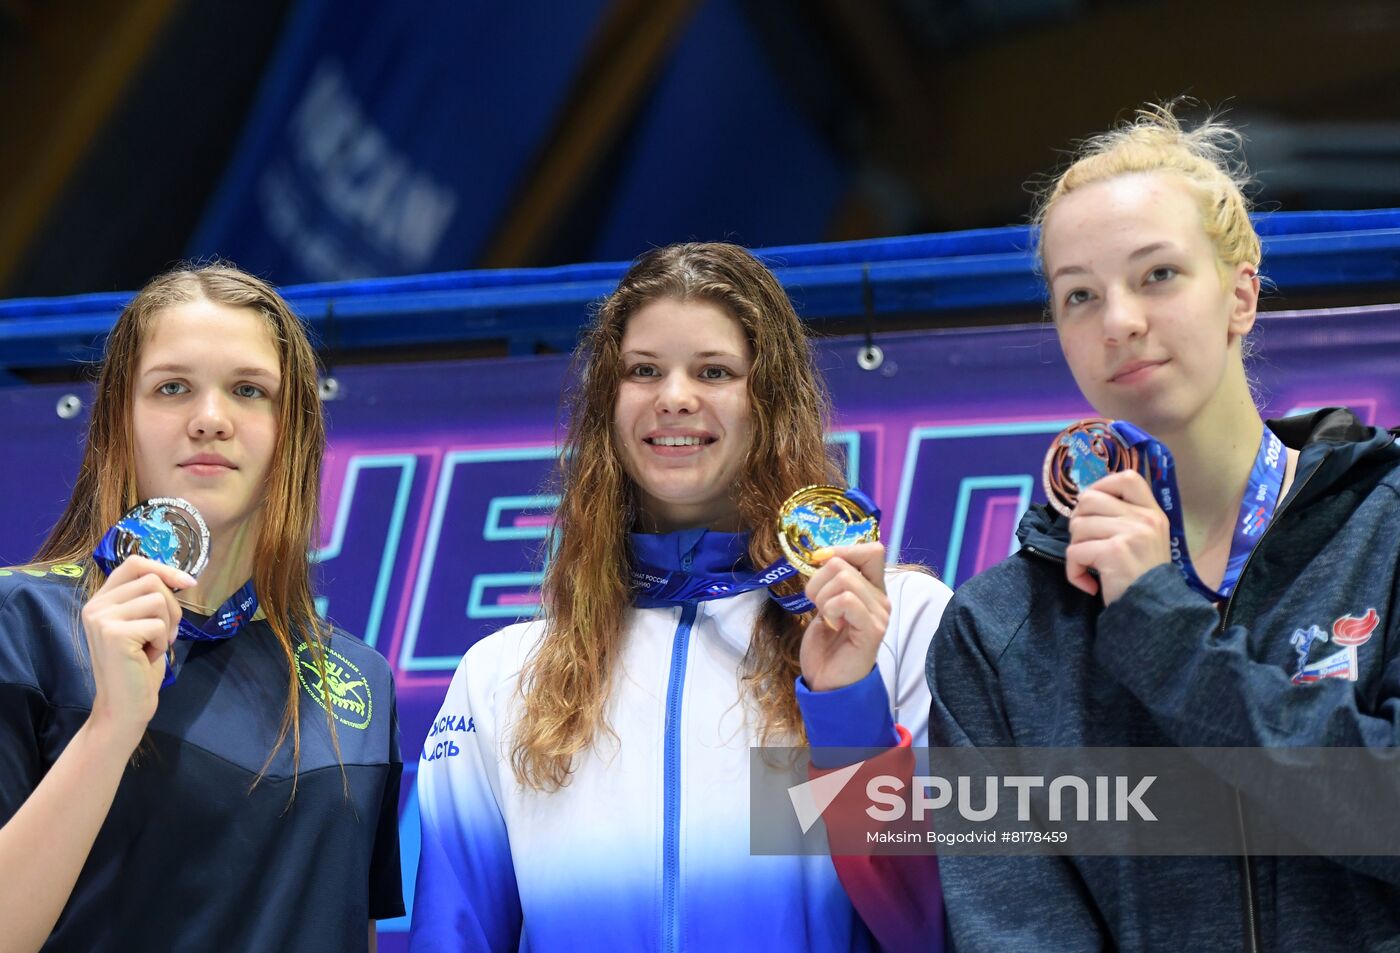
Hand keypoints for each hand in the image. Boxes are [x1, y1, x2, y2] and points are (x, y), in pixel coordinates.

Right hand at [80, 556, 193, 748]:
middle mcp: (95, 605)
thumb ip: (148, 598)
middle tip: (163, 635)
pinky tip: (146, 657)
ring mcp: (102, 618)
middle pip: (153, 581)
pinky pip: (159, 624)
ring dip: (167, 626)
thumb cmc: (138, 666)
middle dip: (172, 608)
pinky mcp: (114, 634)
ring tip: (151, 646)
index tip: (189, 583)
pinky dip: (163, 642)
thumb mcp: (144, 624)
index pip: (134, 563)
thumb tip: (182, 577)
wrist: (124, 706)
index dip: (164, 568)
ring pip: (158, 600)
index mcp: (101, 599)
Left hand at [799, 542, 889, 691]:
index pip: (872, 549)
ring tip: (827, 619)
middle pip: (844, 563)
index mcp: (871, 588)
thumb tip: (823, 555)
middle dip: (818, 582)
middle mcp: (881, 598)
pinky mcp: (873, 629)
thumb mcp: (825, 603)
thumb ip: (831, 580)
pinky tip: (832, 625)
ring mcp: (880, 613)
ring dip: (822, 598)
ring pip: (843, 579)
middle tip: (819, 607)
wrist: (826, 681)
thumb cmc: (825, 644)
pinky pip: (847, 600)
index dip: (842, 550)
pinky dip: (830, 610)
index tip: (819, 565)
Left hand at [1065, 470, 1171, 604]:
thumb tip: (1085, 501)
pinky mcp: (1115, 552)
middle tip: (1088, 544)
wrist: (1155, 613)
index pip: (1127, 477)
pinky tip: (1089, 584)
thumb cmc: (1142, 578)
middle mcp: (1145, 518)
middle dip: (1079, 522)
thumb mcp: (1144, 540)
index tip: (1093, 509)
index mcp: (1152, 512)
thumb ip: (1124, 518)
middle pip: (1089, 499)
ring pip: (1078, 526)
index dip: (1101, 486)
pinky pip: (1074, 552)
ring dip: (1077, 549)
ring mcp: (1131, 533)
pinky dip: (1075, 571)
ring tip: (1093, 566)